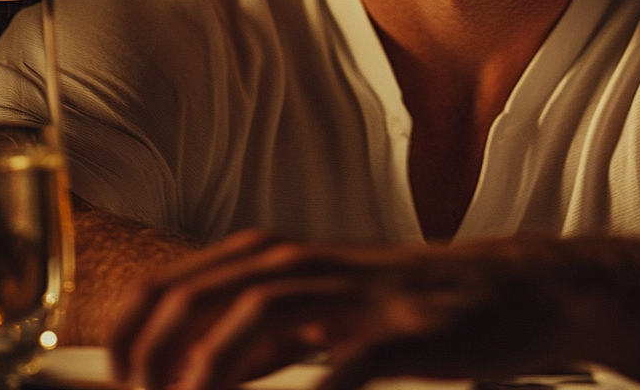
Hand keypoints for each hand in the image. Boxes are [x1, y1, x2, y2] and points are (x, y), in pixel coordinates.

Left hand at [110, 231, 586, 389]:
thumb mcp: (338, 313)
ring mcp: (368, 296)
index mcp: (302, 263)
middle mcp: (325, 268)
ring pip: (270, 307)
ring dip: (214, 361)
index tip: (118, 373)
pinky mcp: (413, 330)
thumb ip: (274, 338)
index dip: (145, 321)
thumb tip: (199, 370)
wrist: (521, 287)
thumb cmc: (424, 307)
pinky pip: (352, 359)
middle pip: (219, 285)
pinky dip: (316, 388)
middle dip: (161, 340)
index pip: (198, 274)